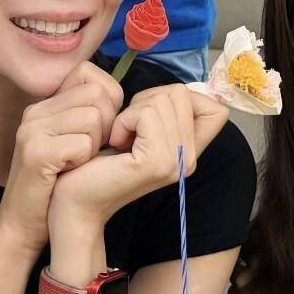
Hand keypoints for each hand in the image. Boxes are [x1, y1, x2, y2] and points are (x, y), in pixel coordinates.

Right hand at [0, 62, 123, 259]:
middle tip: (90, 153)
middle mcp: (37, 110)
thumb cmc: (57, 186)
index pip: (90, 73)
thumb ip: (88, 116)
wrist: (23, 226)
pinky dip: (83, 162)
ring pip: (93, 118)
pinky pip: (82, 144)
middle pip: (97, 95)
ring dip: (95, 147)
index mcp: (45, 104)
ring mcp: (33, 129)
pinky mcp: (36, 152)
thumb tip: (125, 102)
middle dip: (106, 126)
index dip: (109, 102)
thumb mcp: (71, 142)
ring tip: (77, 165)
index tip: (102, 132)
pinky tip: (67, 173)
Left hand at [48, 84, 228, 230]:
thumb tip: (180, 92)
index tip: (152, 114)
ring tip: (120, 137)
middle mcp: (190, 159)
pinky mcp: (156, 162)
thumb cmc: (100, 161)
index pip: (217, 110)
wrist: (76, 200)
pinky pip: (146, 114)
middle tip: (128, 128)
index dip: (185, 98)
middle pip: (181, 93)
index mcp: (190, 152)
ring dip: (132, 112)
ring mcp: (176, 162)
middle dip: (147, 100)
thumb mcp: (140, 133)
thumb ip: (165, 116)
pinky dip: (124, 121)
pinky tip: (115, 143)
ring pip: (162, 100)